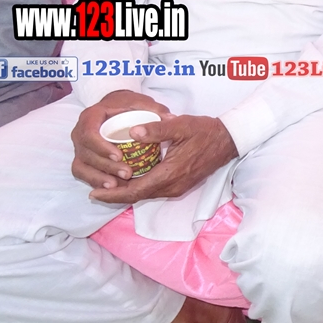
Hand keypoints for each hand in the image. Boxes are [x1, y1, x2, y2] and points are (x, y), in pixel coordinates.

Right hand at [72, 90, 173, 191]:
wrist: (116, 108)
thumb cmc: (129, 105)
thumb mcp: (142, 103)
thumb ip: (155, 109)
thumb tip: (169, 118)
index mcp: (91, 116)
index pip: (88, 133)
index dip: (101, 146)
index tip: (119, 156)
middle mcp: (80, 132)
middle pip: (85, 153)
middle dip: (105, 166)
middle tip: (126, 174)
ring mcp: (80, 147)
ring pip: (81, 166)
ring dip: (97, 178)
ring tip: (117, 185)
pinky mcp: (83, 158)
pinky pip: (82, 173)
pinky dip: (94, 181)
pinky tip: (111, 187)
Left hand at [87, 115, 238, 203]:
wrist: (228, 140)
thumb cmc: (205, 131)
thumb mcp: (181, 125)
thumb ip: (157, 130)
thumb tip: (133, 132)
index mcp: (170, 174)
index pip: (135, 191)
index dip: (112, 194)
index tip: (94, 192)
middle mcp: (172, 186)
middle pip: (137, 197)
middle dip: (115, 195)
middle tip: (94, 189)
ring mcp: (177, 188)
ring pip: (145, 195)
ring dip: (126, 193)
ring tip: (107, 185)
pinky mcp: (180, 185)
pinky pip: (154, 191)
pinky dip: (138, 188)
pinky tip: (130, 179)